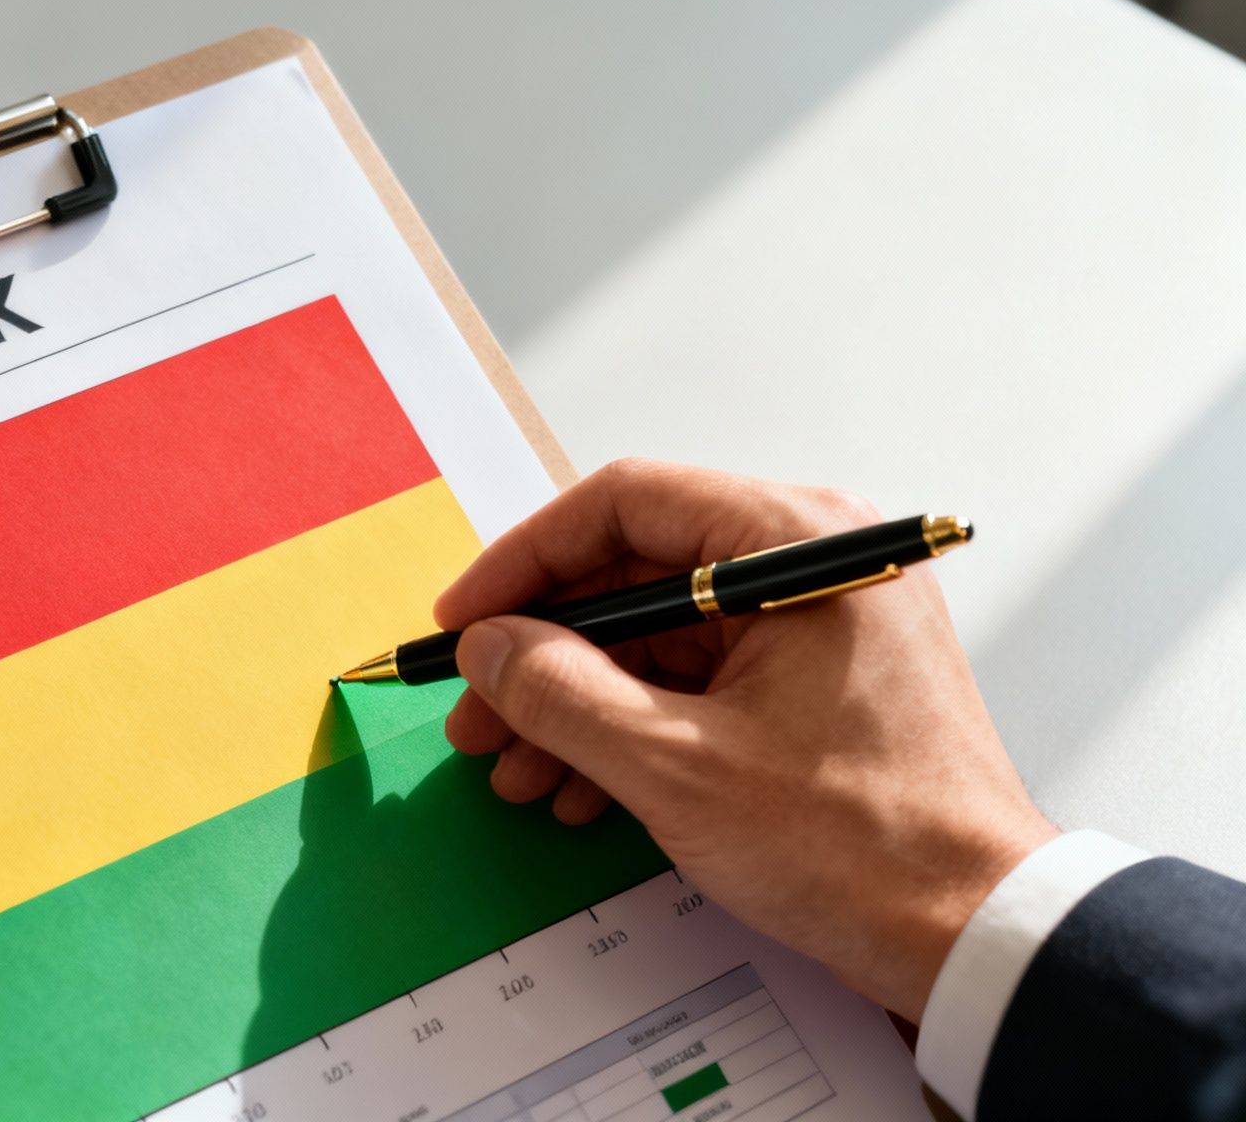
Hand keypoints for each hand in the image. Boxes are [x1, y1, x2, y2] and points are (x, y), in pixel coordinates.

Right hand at [436, 459, 1058, 1020]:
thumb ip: (563, 694)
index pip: (624, 505)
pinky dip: (629, 725)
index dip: (524, 562)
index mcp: (796, 544)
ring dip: (574, 700)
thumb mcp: (677, 769)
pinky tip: (577, 785)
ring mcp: (815, 622)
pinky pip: (694, 678)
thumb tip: (489, 648)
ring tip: (514, 768)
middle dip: (543, 651)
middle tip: (476, 708)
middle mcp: (811, 562)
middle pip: (634, 572)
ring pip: (655, 634)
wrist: (975, 936)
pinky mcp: (813, 680)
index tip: (464, 619)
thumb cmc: (863, 846)